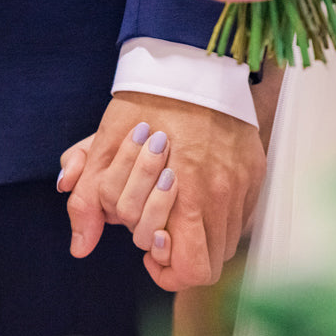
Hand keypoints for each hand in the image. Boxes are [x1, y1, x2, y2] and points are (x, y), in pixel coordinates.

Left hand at [66, 92, 265, 290]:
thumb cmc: (146, 103)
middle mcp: (222, 196)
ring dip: (199, 239)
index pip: (190, 269)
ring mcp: (243, 185)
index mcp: (186, 193)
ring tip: (178, 212)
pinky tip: (196, 195)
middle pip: (209, 265)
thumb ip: (88, 202)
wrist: (192, 63)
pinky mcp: (255, 173)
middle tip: (158, 230)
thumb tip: (80, 247)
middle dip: (179, 255)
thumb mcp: (105, 148)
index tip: (149, 250)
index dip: (166, 271)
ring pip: (226, 244)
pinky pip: (239, 216)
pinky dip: (216, 218)